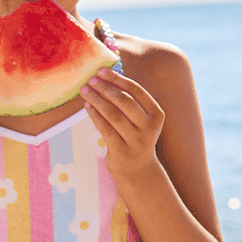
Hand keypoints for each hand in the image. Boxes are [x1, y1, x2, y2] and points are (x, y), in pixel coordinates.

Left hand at [81, 68, 164, 182]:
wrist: (137, 170)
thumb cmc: (134, 136)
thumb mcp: (139, 119)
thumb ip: (129, 100)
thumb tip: (106, 76)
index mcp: (156, 114)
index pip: (137, 91)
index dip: (118, 79)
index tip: (102, 71)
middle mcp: (149, 127)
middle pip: (125, 102)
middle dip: (106, 88)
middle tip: (91, 80)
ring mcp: (137, 141)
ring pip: (113, 115)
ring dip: (97, 100)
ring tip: (85, 90)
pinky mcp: (122, 151)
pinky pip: (105, 129)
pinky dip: (94, 116)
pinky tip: (87, 106)